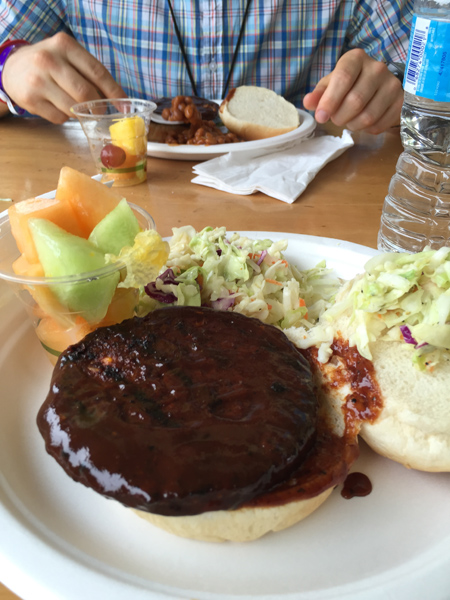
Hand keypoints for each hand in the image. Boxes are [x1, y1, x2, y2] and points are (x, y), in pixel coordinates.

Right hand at [2, 32, 125, 122]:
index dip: (114, 92)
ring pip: (73, 108)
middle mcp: (49, 60)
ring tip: (75, 107)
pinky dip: (65, 118)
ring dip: (80, 114)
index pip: (97, 72)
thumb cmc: (49, 64)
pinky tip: (58, 107)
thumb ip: (89, 72)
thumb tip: (118, 99)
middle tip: (100, 112)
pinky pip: (59, 118)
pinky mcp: (30, 99)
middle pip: (85, 93)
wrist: (12, 68)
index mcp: (65, 45)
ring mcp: (38, 80)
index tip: (125, 107)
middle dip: (97, 107)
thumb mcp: (67, 57)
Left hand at [303, 49, 403, 133]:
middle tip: (336, 119)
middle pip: (355, 101)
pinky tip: (363, 123)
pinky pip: (379, 125)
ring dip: (353, 125)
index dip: (330, 101)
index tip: (321, 117)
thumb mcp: (330, 84)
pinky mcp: (400, 102)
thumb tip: (308, 102)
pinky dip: (367, 130)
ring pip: (368, 116)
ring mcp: (392, 84)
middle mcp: (377, 67)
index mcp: (356, 58)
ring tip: (349, 120)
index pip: (343, 78)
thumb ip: (318, 94)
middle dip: (340, 117)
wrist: (377, 85)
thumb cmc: (348, 84)